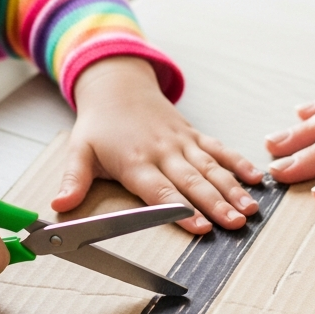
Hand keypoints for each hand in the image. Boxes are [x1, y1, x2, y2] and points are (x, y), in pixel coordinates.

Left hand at [52, 56, 261, 233]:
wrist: (117, 87)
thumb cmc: (99, 125)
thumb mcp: (79, 152)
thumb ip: (73, 181)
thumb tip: (58, 207)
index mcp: (136, 161)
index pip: (160, 191)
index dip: (181, 210)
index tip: (200, 226)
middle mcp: (163, 152)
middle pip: (192, 182)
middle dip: (216, 204)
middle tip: (235, 223)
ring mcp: (182, 142)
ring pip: (211, 167)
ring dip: (232, 188)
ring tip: (250, 208)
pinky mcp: (193, 135)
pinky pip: (219, 148)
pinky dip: (238, 162)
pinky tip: (256, 178)